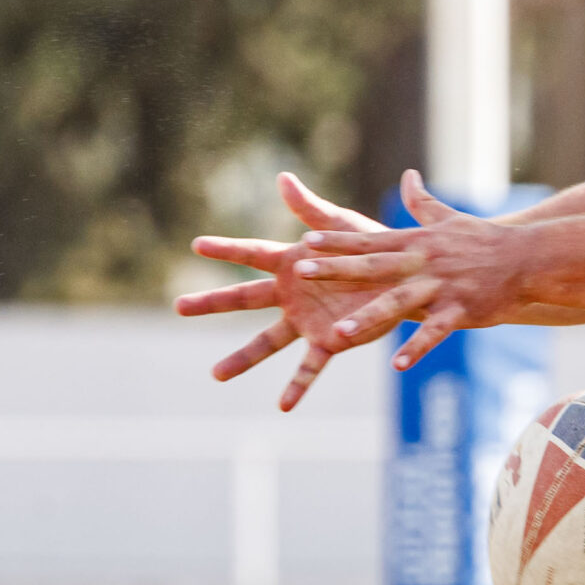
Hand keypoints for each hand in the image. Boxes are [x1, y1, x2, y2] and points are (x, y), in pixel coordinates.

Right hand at [172, 173, 395, 409]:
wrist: (406, 279)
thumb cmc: (373, 248)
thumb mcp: (343, 226)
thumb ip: (312, 209)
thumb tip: (284, 178)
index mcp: (292, 264)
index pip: (252, 254)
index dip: (226, 249)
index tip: (197, 244)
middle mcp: (292, 295)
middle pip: (245, 299)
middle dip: (213, 302)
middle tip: (179, 307)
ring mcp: (306, 320)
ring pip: (267, 342)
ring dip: (242, 358)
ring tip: (216, 375)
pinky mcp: (329, 340)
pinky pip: (310, 366)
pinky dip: (297, 386)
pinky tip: (283, 405)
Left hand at [290, 169, 530, 369]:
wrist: (528, 258)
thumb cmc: (486, 240)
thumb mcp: (450, 218)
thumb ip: (422, 202)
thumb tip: (407, 176)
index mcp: (418, 241)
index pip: (369, 239)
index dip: (337, 241)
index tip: (306, 241)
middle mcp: (424, 262)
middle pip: (373, 266)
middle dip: (336, 269)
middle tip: (300, 272)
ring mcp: (441, 287)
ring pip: (398, 303)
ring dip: (367, 318)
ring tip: (337, 334)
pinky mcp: (461, 310)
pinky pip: (434, 332)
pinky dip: (416, 348)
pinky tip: (397, 364)